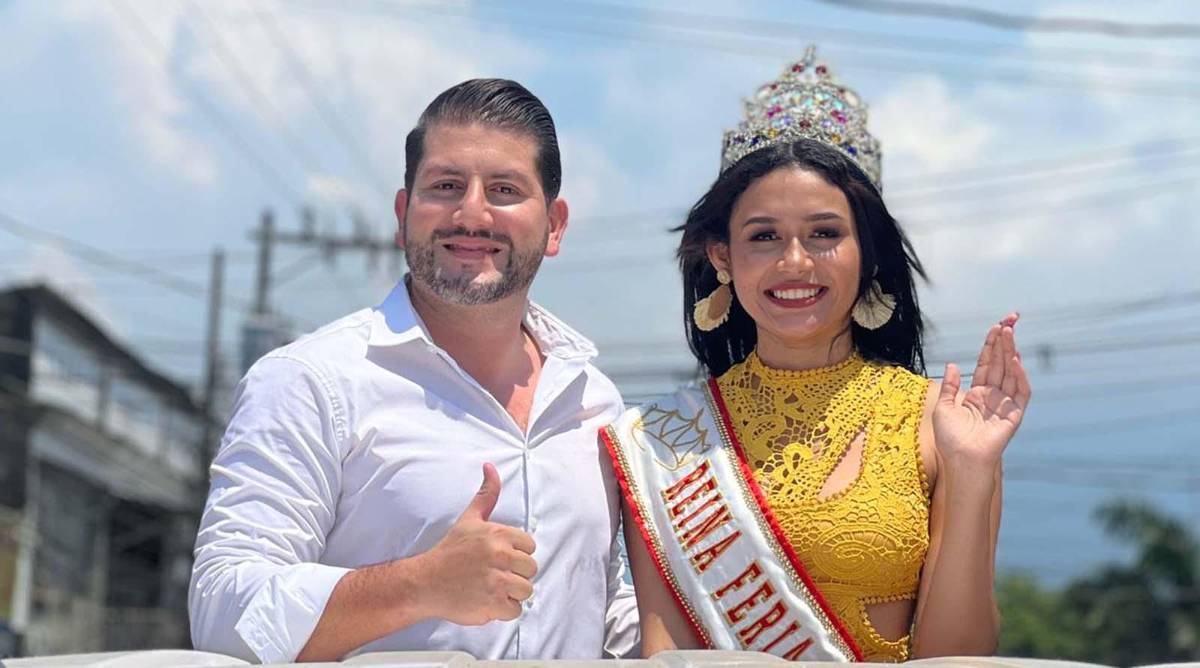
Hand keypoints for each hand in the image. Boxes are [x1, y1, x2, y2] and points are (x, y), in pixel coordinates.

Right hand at [417, 463, 536, 624]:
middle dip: (515, 574)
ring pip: (526, 590)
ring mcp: (498, 581)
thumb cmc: (449, 551)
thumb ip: (486, 495)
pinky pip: (515, 610)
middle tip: (493, 574)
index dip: (516, 554)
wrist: (424, 582)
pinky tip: (486, 601)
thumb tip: (490, 466)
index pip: (529, 547)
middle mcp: (500, 556)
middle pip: (531, 569)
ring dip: (510, 593)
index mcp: (499, 535)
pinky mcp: (493, 604)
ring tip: (490, 588)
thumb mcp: (469, 519)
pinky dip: (503, 610)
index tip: (498, 558)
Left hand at [933, 313, 1031, 468]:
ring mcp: (1005, 404)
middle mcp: (993, 396)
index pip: (986, 364)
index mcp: (976, 394)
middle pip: (1000, 364)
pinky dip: (1019, 376)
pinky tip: (1015, 360)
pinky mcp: (1015, 415)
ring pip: (1011, 373)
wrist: (961, 459)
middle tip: (1008, 322)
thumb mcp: (943, 407)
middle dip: (1004, 343)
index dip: (991, 346)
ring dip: (1011, 352)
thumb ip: (950, 386)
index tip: (995, 327)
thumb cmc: (950, 438)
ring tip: (1009, 333)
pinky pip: (1020, 392)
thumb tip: (952, 365)